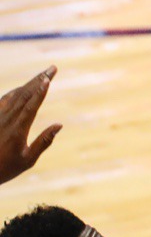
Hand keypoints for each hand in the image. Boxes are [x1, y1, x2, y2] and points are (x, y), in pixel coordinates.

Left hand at [0, 68, 61, 185]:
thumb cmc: (5, 168)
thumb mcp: (28, 160)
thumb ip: (43, 141)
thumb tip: (59, 125)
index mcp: (18, 129)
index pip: (31, 106)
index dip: (40, 91)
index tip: (48, 78)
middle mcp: (7, 119)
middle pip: (25, 94)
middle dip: (39, 79)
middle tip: (52, 68)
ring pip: (15, 94)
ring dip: (29, 83)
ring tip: (42, 75)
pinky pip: (5, 99)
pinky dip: (16, 91)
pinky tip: (22, 88)